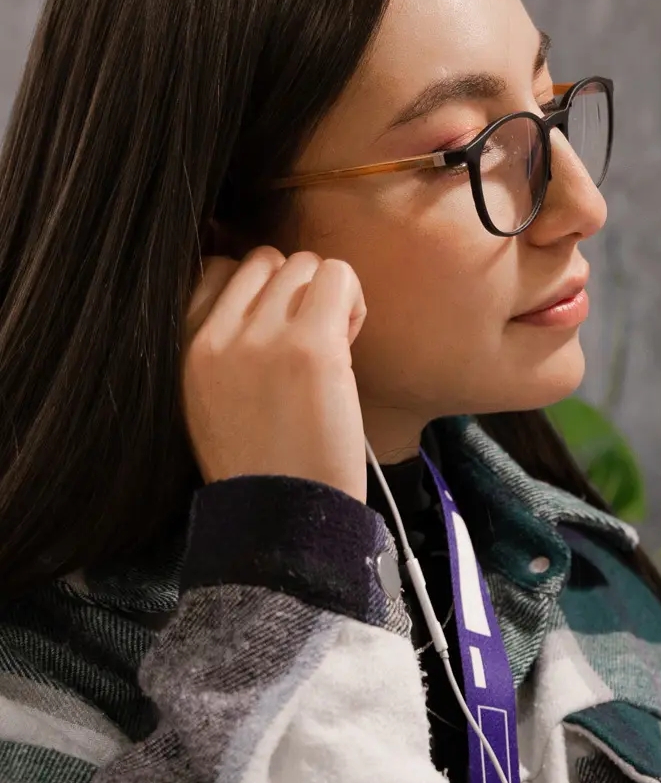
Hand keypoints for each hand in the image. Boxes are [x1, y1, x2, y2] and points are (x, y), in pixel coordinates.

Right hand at [182, 247, 368, 502]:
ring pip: (303, 263)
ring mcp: (262, 337)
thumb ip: (226, 351)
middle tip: (313, 345)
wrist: (283, 522)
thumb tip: (268, 302)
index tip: (277, 334)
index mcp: (186, 350)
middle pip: (264, 261)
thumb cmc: (264, 470)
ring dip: (328, 297)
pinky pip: (339, 276)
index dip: (258, 294)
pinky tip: (351, 344)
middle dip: (296, 293)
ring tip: (333, 350)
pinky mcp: (310, 345)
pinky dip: (354, 301)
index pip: (216, 270)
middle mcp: (215, 336)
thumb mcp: (212, 403)